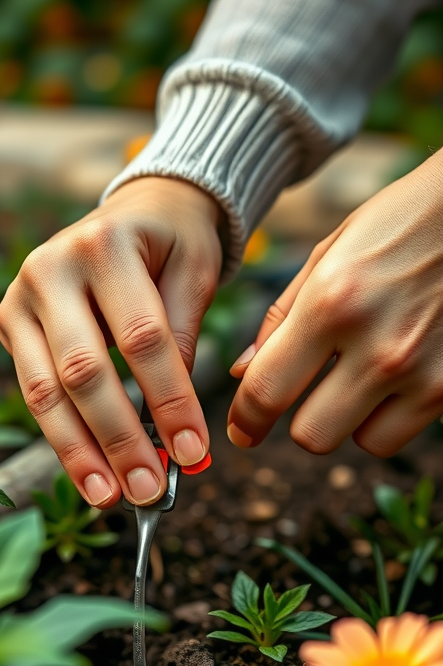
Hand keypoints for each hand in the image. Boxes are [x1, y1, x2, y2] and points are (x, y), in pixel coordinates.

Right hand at [0, 177, 222, 506]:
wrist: (136, 210)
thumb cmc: (173, 243)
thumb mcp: (195, 272)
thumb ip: (182, 338)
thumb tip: (175, 429)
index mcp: (105, 245)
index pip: (141, 338)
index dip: (168, 400)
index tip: (193, 452)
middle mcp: (51, 268)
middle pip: (84, 370)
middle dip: (120, 438)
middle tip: (151, 490)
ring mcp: (21, 296)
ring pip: (46, 391)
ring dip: (81, 452)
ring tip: (113, 498)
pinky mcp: (10, 323)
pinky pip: (34, 392)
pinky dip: (63, 439)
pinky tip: (89, 475)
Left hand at [228, 148, 442, 456]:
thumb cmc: (401, 223)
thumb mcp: (330, 252)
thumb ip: (281, 317)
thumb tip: (242, 373)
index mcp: (331, 303)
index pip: (267, 391)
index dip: (246, 420)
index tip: (243, 429)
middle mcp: (377, 346)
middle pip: (312, 436)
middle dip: (298, 418)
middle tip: (305, 392)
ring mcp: (421, 373)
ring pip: (360, 442)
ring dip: (348, 417)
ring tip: (358, 373)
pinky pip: (400, 433)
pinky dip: (387, 416)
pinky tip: (391, 376)